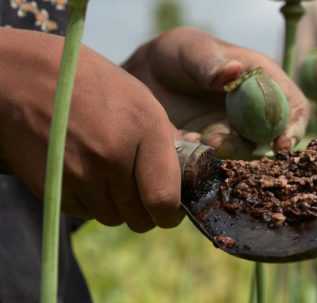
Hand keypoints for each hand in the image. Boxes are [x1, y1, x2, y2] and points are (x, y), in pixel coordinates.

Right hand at [0, 28, 182, 231]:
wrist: (25, 79)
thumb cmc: (92, 85)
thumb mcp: (141, 100)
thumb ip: (167, 140)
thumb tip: (188, 174)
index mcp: (145, 130)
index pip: (164, 199)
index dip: (170, 213)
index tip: (170, 210)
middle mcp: (114, 157)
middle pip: (140, 218)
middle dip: (146, 212)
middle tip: (142, 193)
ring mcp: (81, 175)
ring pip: (113, 218)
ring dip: (118, 206)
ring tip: (111, 175)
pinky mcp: (54, 188)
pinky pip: (86, 212)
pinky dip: (91, 202)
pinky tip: (86, 173)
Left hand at [123, 27, 309, 155]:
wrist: (147, 77)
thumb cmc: (178, 54)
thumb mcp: (191, 50)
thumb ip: (209, 62)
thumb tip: (233, 71)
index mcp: (264, 81)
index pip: (294, 107)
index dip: (294, 127)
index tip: (281, 143)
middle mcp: (256, 112)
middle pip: (271, 139)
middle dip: (251, 147)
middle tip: (217, 142)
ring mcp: (236, 133)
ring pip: (243, 154)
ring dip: (223, 153)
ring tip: (193, 138)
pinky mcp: (214, 150)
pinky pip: (217, 162)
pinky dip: (202, 159)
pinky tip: (181, 142)